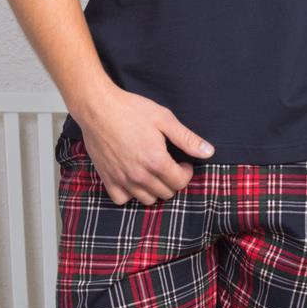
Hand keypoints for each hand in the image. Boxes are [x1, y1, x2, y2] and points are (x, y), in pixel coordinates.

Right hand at [75, 88, 214, 205]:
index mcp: (156, 161)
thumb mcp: (164, 119)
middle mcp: (140, 175)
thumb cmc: (130, 109)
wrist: (97, 107)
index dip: (186, 173)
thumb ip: (187, 139)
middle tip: (168, 165)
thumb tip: (209, 152)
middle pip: (166, 193)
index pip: (180, 183)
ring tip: (152, 172)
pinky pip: (122, 200)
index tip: (183, 162)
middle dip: (172, 181)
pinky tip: (133, 179)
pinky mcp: (107, 178)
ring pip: (147, 200)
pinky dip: (130, 194)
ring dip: (154, 189)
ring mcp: (122, 179)